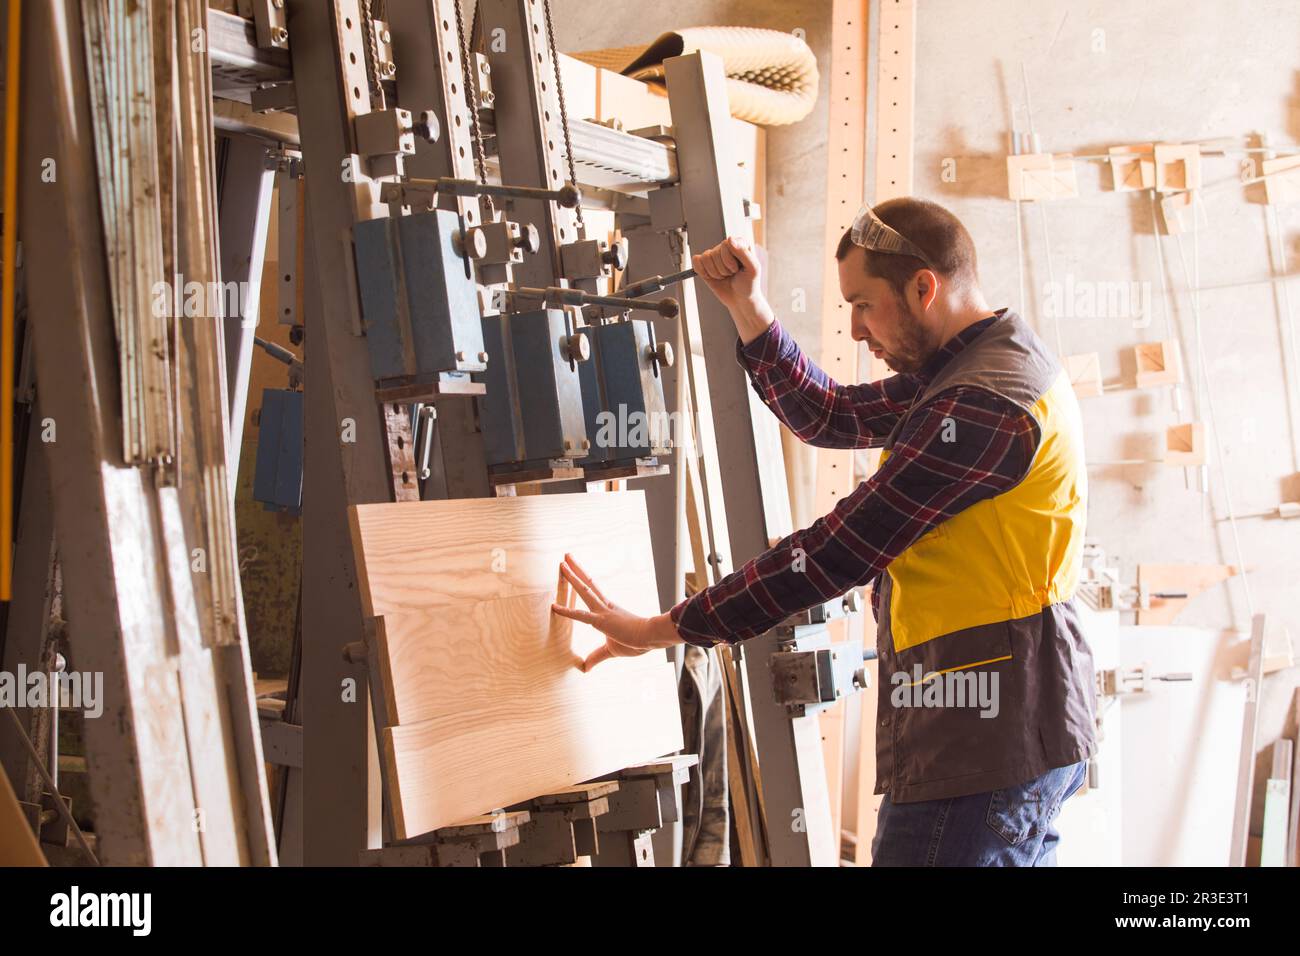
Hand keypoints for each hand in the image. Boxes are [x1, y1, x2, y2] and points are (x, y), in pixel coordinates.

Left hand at [550, 553, 682, 671]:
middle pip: (587, 583)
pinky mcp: (602, 622)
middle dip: (576, 570)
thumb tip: (585, 668)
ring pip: (584, 590)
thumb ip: (596, 656)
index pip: (593, 590)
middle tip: (566, 556)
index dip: (583, 579)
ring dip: (572, 577)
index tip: (575, 569)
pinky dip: (566, 611)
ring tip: (562, 563)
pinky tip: (554, 606)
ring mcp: (603, 612)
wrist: (652, 637)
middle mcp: (604, 606)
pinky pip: (581, 616)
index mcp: (608, 609)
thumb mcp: (611, 650)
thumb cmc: (637, 642)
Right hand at [692, 236, 773, 343]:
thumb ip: (743, 252)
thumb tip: (729, 239)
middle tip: (731, 275)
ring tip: (724, 276)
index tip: (737, 269)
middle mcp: (726, 247)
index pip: (726, 244)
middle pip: (715, 252)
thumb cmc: (748, 285)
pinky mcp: (705, 264)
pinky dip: (702, 271)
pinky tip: (711, 277)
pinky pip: (696, 261)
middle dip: (723, 269)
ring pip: (705, 258)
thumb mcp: (753, 269)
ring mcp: (715, 255)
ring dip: (715, 273)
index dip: (729, 260)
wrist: (740, 300)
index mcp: (740, 244)